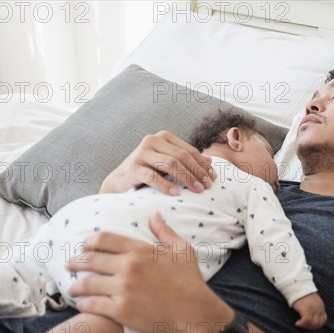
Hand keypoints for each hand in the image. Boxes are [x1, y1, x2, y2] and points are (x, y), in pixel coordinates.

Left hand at [66, 213, 233, 332]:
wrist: (195, 312)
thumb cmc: (190, 281)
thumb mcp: (182, 250)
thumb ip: (164, 231)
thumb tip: (154, 214)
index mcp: (140, 250)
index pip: (105, 239)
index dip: (89, 241)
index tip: (83, 246)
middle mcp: (128, 267)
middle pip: (91, 259)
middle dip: (76, 261)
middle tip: (69, 265)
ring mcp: (123, 289)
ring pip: (88, 283)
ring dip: (76, 285)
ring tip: (72, 288)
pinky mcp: (121, 310)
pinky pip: (94, 305)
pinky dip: (84, 304)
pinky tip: (81, 304)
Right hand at [99, 131, 215, 194]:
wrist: (119, 182)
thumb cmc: (148, 171)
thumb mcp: (168, 164)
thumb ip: (187, 160)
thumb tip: (211, 161)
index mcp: (163, 137)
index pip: (189, 150)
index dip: (203, 164)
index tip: (213, 178)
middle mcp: (152, 141)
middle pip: (181, 156)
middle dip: (197, 172)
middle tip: (207, 186)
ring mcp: (141, 153)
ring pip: (170, 164)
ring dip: (186, 178)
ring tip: (197, 190)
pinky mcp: (133, 167)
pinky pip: (153, 176)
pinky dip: (166, 185)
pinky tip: (176, 194)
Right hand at [292, 293, 326, 329]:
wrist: (297, 286)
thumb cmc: (302, 295)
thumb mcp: (312, 302)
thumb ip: (314, 309)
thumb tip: (311, 319)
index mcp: (321, 307)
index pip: (323, 320)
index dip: (316, 325)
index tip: (309, 325)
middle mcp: (319, 308)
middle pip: (318, 324)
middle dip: (310, 327)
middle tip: (303, 326)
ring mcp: (313, 309)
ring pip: (313, 324)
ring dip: (306, 326)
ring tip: (300, 324)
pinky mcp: (306, 309)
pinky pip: (306, 321)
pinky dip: (302, 324)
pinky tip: (297, 323)